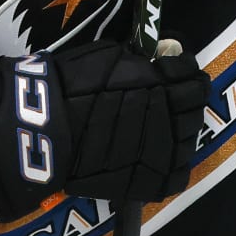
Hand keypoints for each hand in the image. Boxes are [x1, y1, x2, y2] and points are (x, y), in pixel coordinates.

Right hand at [0, 40, 209, 221]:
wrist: (41, 129)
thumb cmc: (70, 85)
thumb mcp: (109, 56)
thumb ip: (144, 58)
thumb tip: (169, 54)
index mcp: (161, 85)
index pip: (192, 77)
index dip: (184, 70)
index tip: (173, 67)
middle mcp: (168, 119)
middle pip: (195, 109)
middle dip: (186, 99)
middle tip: (169, 95)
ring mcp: (160, 153)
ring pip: (188, 140)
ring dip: (180, 129)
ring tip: (161, 123)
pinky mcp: (148, 181)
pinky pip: (176, 174)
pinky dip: (173, 163)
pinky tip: (159, 153)